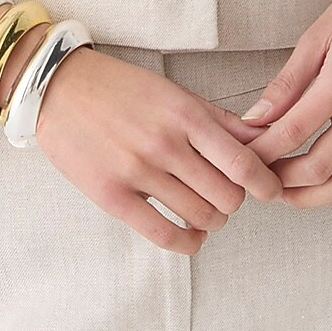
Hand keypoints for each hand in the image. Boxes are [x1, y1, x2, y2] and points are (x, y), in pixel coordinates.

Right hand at [28, 45, 288, 252]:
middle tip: (225, 193)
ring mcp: (137, 171)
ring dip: (212, 220)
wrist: (60, 89)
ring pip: (200, 216)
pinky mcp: (112, 195)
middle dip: (234, 201)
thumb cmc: (122, 89)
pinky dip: (187, 241)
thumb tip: (264, 139)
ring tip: (205, 209)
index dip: (266, 184)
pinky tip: (191, 234)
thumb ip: (220, 120)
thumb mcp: (174, 93)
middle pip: (227, 196)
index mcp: (185, 114)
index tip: (271, 191)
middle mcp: (165, 143)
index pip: (243, 163)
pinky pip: (163, 234)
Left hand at [235, 0, 331, 206]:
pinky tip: (329, 190)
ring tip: (289, 194)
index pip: (293, 131)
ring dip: (314, 198)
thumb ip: (287, 82)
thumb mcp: (318, 34)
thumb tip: (254, 120)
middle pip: (321, 166)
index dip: (262, 153)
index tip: (243, 160)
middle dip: (283, 183)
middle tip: (261, 181)